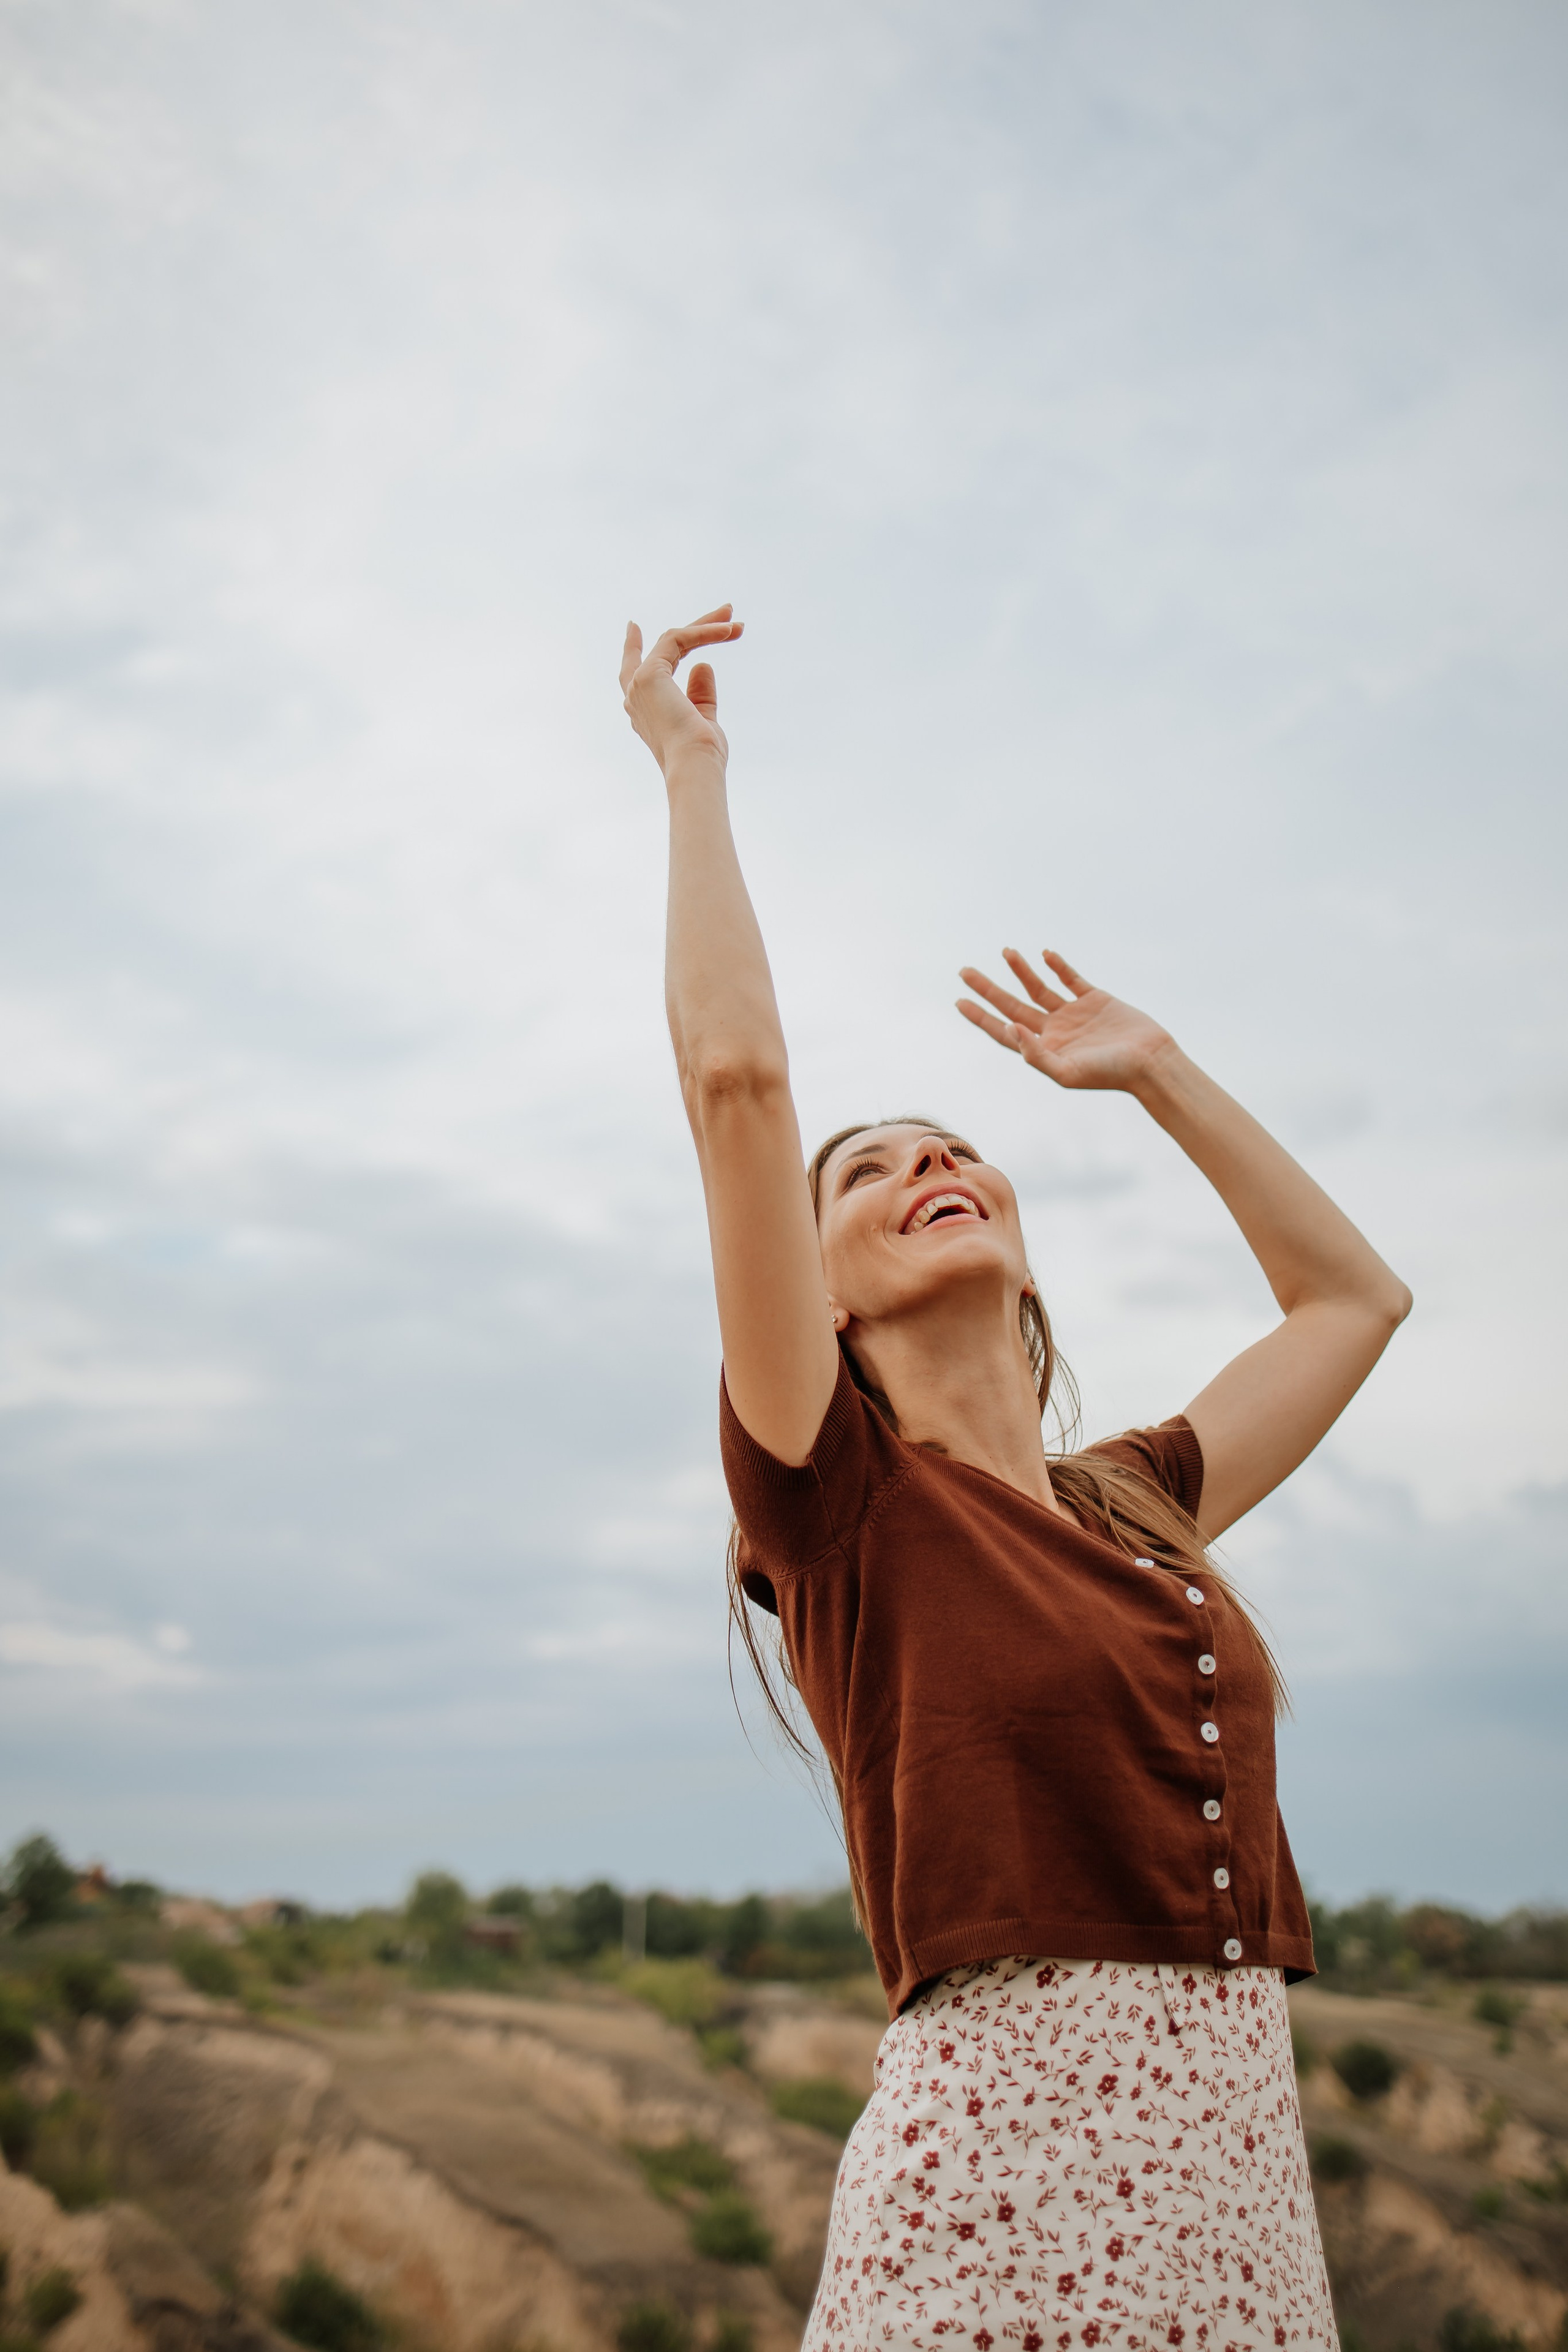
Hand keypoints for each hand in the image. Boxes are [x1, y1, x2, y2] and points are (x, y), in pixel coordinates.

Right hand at [620, 604, 742, 776]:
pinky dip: (704, 632)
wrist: (694, 766)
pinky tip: (728, 631)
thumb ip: (701, 694)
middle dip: (695, 629)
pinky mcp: (649, 674)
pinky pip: (678, 639)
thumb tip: (703, 665)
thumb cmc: (702, 755)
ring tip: (736, 624)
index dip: (632, 647)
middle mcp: (635, 696)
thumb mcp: (703, 719)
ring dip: (706, 627)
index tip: (633, 626)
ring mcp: (638, 684)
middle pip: (662, 649)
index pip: (634, 672)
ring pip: (672, 639)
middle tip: (725, 612)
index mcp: (643, 711)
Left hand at [957, 949, 1175, 1092]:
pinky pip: (1071, 978)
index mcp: (1043, 1048)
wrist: (1150, 1061)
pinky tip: (1045, 954)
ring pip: (1038, 987)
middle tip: (964, 971)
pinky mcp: (1095, 998)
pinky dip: (1058, 966)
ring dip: (1021, 970)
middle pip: (1012, 1005)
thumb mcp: (1066, 1072)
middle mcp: (1054, 1030)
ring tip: (1005, 951)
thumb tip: (1009, 1028)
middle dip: (988, 989)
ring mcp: (1073, 1013)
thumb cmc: (1109, 1074)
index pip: (1003, 1031)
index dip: (980, 1017)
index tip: (959, 1001)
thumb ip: (1035, 1054)